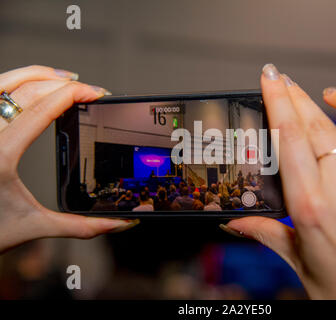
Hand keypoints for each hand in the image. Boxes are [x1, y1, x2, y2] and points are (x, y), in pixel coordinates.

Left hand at [0, 65, 138, 252]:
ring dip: (35, 74)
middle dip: (62, 83)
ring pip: (2, 83)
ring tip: (63, 78)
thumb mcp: (34, 226)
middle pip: (25, 90)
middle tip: (88, 89)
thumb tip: (118, 223)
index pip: (41, 111)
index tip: (95, 93)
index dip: (72, 95)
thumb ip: (81, 226)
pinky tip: (29, 87)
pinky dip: (13, 82)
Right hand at [221, 64, 335, 298]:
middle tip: (286, 80)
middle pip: (319, 125)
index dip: (279, 101)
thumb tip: (236, 221)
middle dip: (298, 95)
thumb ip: (265, 232)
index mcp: (312, 208)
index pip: (290, 138)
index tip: (271, 79)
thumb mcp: (297, 261)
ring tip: (330, 95)